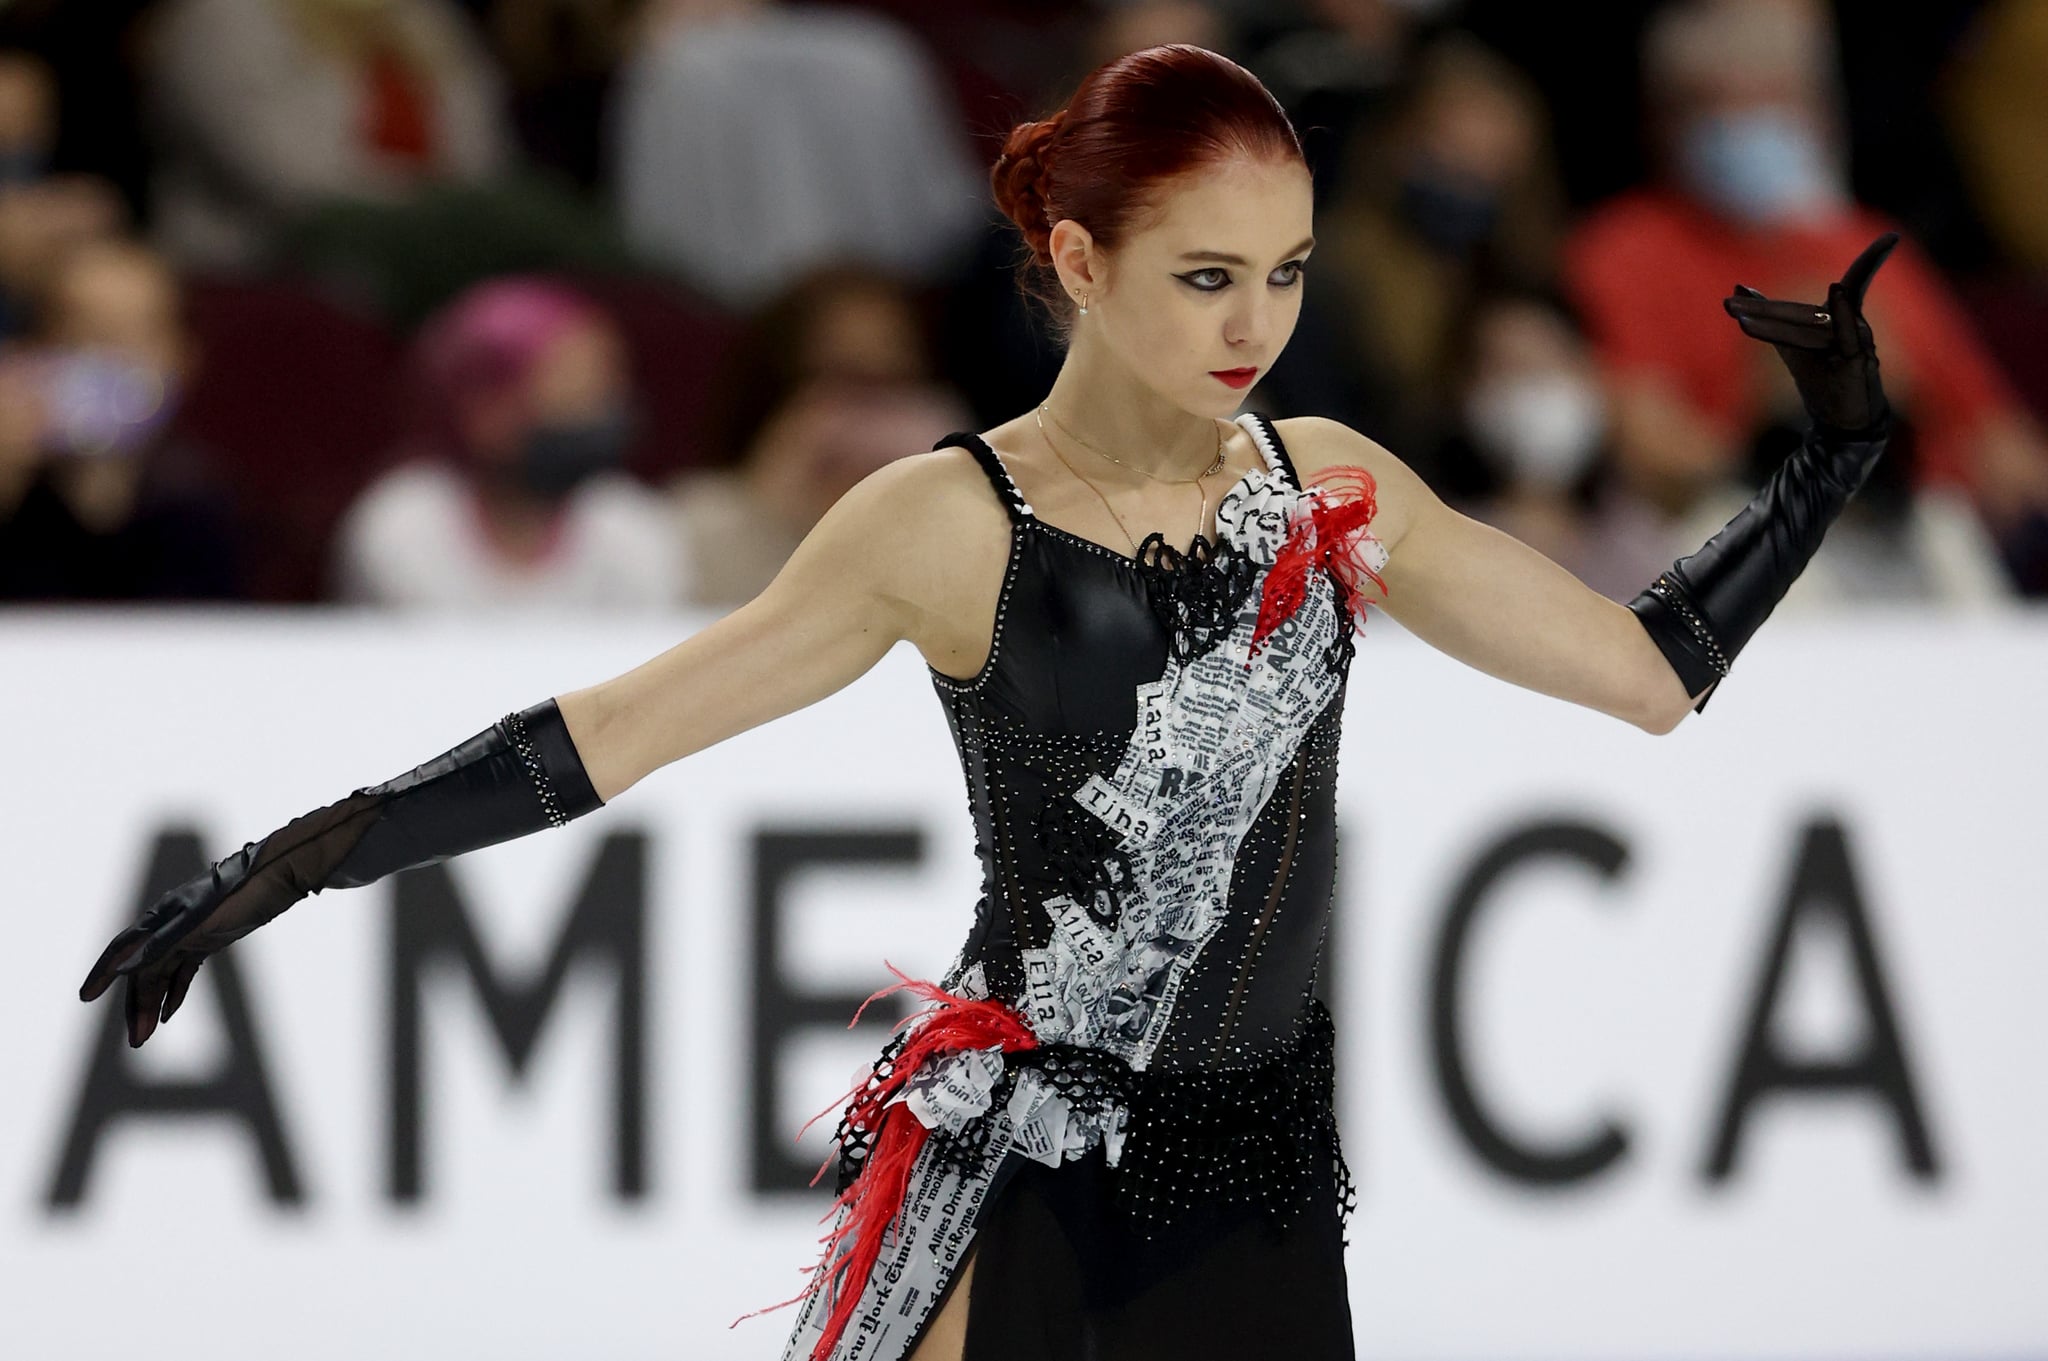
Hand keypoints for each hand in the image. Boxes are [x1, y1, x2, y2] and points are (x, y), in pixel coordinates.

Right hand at [78, 834, 303, 1047]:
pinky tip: (169, 1013)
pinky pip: (182, 971)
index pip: (122, 949)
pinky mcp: (205, 942)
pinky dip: (174, 991)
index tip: (85, 997)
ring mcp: (186, 935)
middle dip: (136, 1006)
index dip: (101, 973)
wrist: (274, 879)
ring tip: (146, 1036)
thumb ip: (160, 945)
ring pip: (161, 975)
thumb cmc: (236, 895)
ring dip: (153, 1004)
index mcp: (159, 918)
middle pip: (142, 971)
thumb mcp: (197, 922)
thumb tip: (123, 969)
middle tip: (136, 1040)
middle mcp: (167, 927)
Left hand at [1723, 231, 1898, 434]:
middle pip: (1806, 310)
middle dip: (1764, 310)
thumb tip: (1739, 286)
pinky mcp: (1857, 363)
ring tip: (1740, 321)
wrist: (1838, 420)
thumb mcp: (1789, 342)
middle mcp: (1854, 323)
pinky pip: (1846, 339)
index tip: (1894, 236)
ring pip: (1813, 327)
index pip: (1854, 280)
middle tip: (1727, 305)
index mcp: (1842, 315)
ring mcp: (1859, 343)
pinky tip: (1836, 294)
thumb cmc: (1818, 375)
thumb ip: (1768, 314)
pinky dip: (1839, 318)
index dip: (1875, 257)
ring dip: (1773, 326)